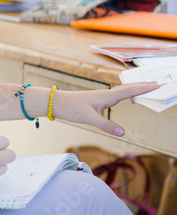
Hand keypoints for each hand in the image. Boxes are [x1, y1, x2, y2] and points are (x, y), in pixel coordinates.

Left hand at [45, 82, 160, 136]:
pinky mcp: (98, 101)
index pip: (130, 91)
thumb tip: (122, 132)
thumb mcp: (88, 118)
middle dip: (144, 86)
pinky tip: (126, 96)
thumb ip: (105, 125)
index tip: (158, 84)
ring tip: (148, 87)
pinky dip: (126, 94)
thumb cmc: (70, 107)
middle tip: (159, 83)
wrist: (55, 102)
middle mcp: (106, 94)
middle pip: (129, 88)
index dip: (144, 88)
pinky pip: (117, 96)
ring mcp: (102, 97)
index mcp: (106, 96)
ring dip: (136, 88)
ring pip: (123, 91)